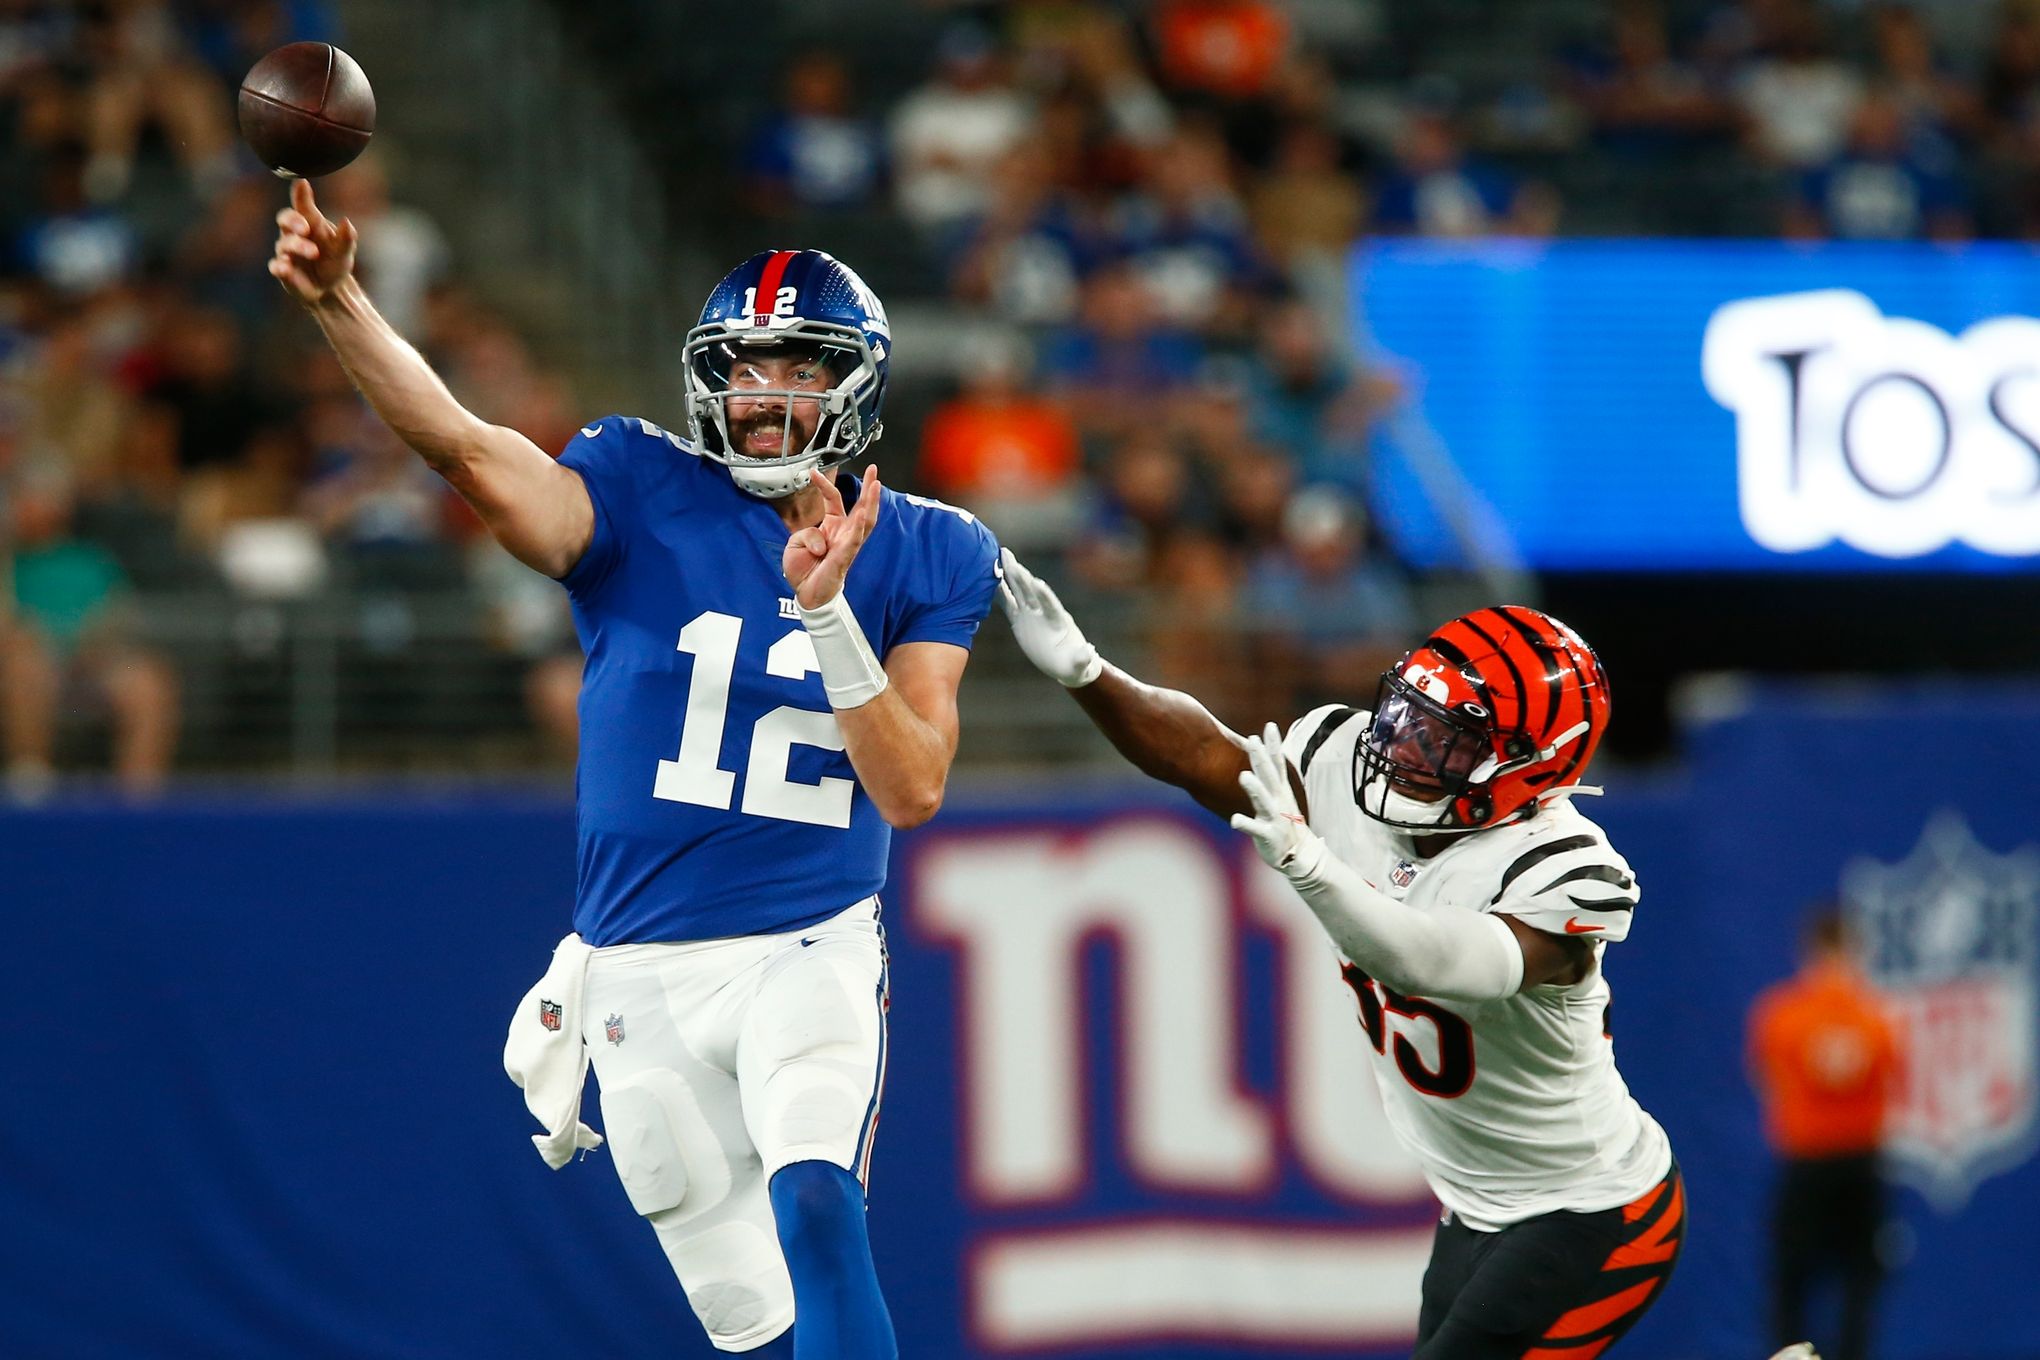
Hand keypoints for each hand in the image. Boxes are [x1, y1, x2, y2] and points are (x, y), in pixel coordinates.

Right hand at [269, 178, 357, 306]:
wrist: (331, 288)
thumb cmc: (335, 261)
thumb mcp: (344, 250)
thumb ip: (346, 237)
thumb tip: (346, 221)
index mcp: (310, 223)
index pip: (302, 205)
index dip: (300, 194)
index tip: (301, 182)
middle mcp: (294, 234)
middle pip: (285, 219)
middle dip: (293, 221)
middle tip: (305, 228)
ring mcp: (286, 251)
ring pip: (284, 244)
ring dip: (297, 246)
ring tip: (313, 253)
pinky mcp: (282, 270)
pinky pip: (276, 266)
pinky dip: (280, 267)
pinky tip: (285, 268)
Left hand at [784, 465, 881, 607]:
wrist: (806, 593)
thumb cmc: (804, 569)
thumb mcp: (797, 543)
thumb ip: (808, 534)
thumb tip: (821, 541)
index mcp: (833, 526)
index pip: (833, 499)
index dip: (824, 484)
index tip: (813, 471)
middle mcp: (844, 533)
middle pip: (861, 506)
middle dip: (869, 488)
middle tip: (873, 469)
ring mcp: (847, 545)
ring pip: (865, 521)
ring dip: (870, 503)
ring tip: (875, 485)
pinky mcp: (845, 557)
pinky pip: (854, 540)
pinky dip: (857, 527)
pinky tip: (862, 515)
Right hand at [997, 548, 1101, 687]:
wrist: (1065, 662)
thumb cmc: (1074, 664)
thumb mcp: (1080, 664)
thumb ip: (1082, 658)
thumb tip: (1088, 653)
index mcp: (1059, 622)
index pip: (1051, 606)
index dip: (1045, 595)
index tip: (1038, 582)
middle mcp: (1044, 613)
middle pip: (1032, 592)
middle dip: (1022, 576)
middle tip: (1011, 558)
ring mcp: (1031, 614)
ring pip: (1020, 592)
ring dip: (1011, 575)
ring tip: (1002, 556)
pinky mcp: (1020, 620)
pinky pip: (1009, 604)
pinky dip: (1000, 593)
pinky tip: (990, 580)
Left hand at [1231, 723, 1325, 878]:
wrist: (1299, 854)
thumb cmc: (1283, 821)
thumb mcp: (1278, 797)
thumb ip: (1267, 777)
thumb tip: (1259, 753)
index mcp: (1280, 790)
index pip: (1278, 764)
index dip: (1274, 745)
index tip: (1269, 726)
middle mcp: (1278, 801)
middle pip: (1270, 777)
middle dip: (1261, 758)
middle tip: (1252, 740)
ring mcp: (1275, 818)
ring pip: (1264, 801)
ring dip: (1255, 789)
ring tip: (1244, 776)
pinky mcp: (1269, 836)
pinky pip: (1256, 829)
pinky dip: (1246, 824)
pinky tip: (1234, 820)